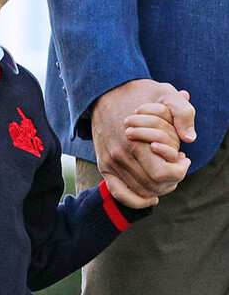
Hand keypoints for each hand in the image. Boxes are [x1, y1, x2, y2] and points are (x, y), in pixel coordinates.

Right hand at [92, 80, 194, 207]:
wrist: (106, 92)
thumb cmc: (139, 93)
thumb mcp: (166, 94)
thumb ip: (182, 114)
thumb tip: (190, 139)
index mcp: (136, 142)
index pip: (162, 173)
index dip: (180, 171)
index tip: (185, 159)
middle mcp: (121, 157)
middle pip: (153, 185)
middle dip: (172, 180)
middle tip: (178, 166)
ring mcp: (111, 164)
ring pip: (140, 191)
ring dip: (159, 188)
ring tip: (167, 174)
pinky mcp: (104, 167)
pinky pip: (119, 194)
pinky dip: (136, 201)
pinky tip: (151, 199)